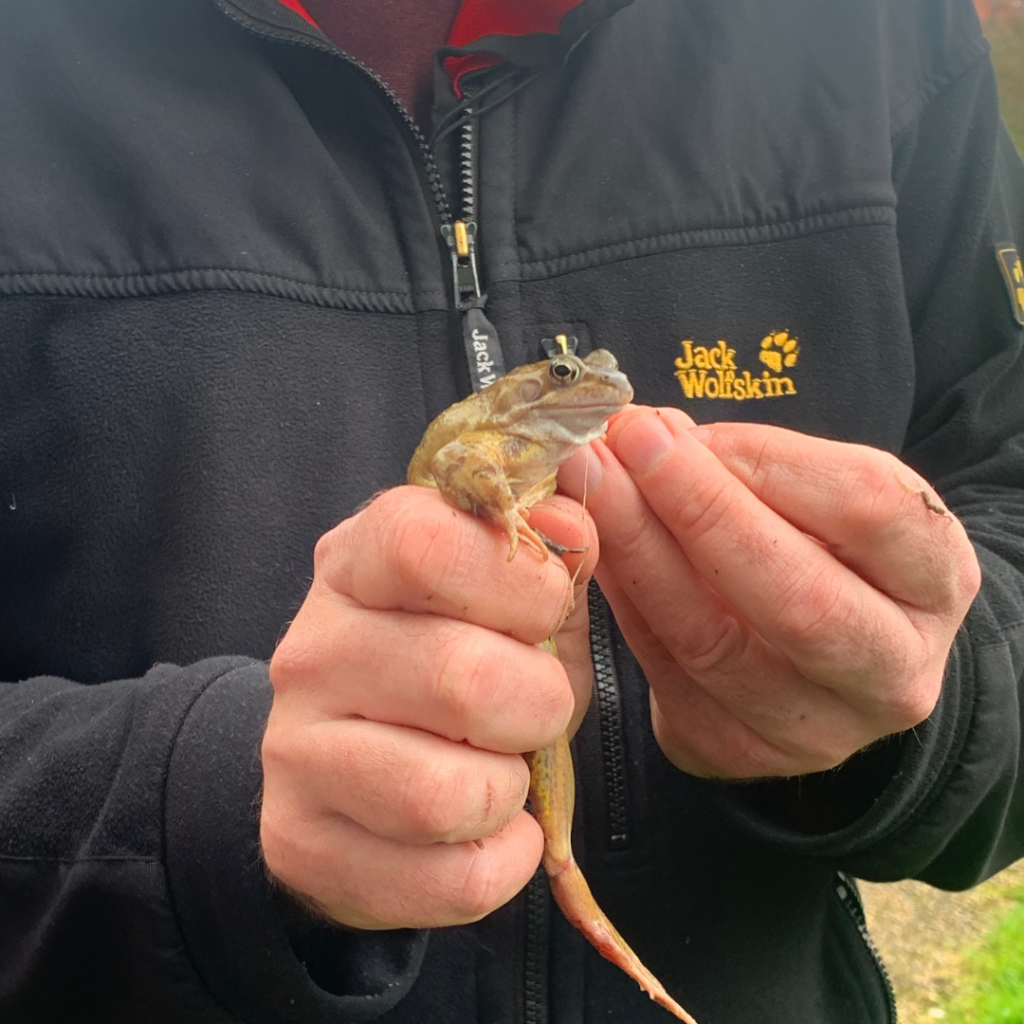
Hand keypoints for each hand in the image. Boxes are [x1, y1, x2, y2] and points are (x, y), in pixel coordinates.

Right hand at [261, 486, 596, 928]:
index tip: (543, 608)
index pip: (424, 543)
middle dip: (540, 703)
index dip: (518, 581)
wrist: (351, 771)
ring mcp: (293, 751)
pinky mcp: (301, 845)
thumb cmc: (451, 667)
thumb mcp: (503, 602)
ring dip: (510, 789)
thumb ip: (544, 559)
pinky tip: (483, 829)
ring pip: (451, 794)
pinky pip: (454, 879)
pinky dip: (502, 861)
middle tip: (531, 708)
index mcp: (355, 565)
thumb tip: (573, 522)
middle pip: (463, 680)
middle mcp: (310, 650)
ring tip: (497, 770)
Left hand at [558, 406, 980, 779]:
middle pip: (797, 598)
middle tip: (620, 449)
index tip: (672, 425)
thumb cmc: (826, 544)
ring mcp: (818, 729)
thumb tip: (652, 436)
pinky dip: (623, 603)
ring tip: (589, 487)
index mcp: (936, 581)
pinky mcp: (740, 751)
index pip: (867, 510)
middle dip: (696, 511)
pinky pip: (666, 675)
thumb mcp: (821, 490)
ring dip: (637, 554)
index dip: (762, 460)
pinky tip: (594, 548)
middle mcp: (893, 672)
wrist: (832, 644)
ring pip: (714, 645)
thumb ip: (754, 462)